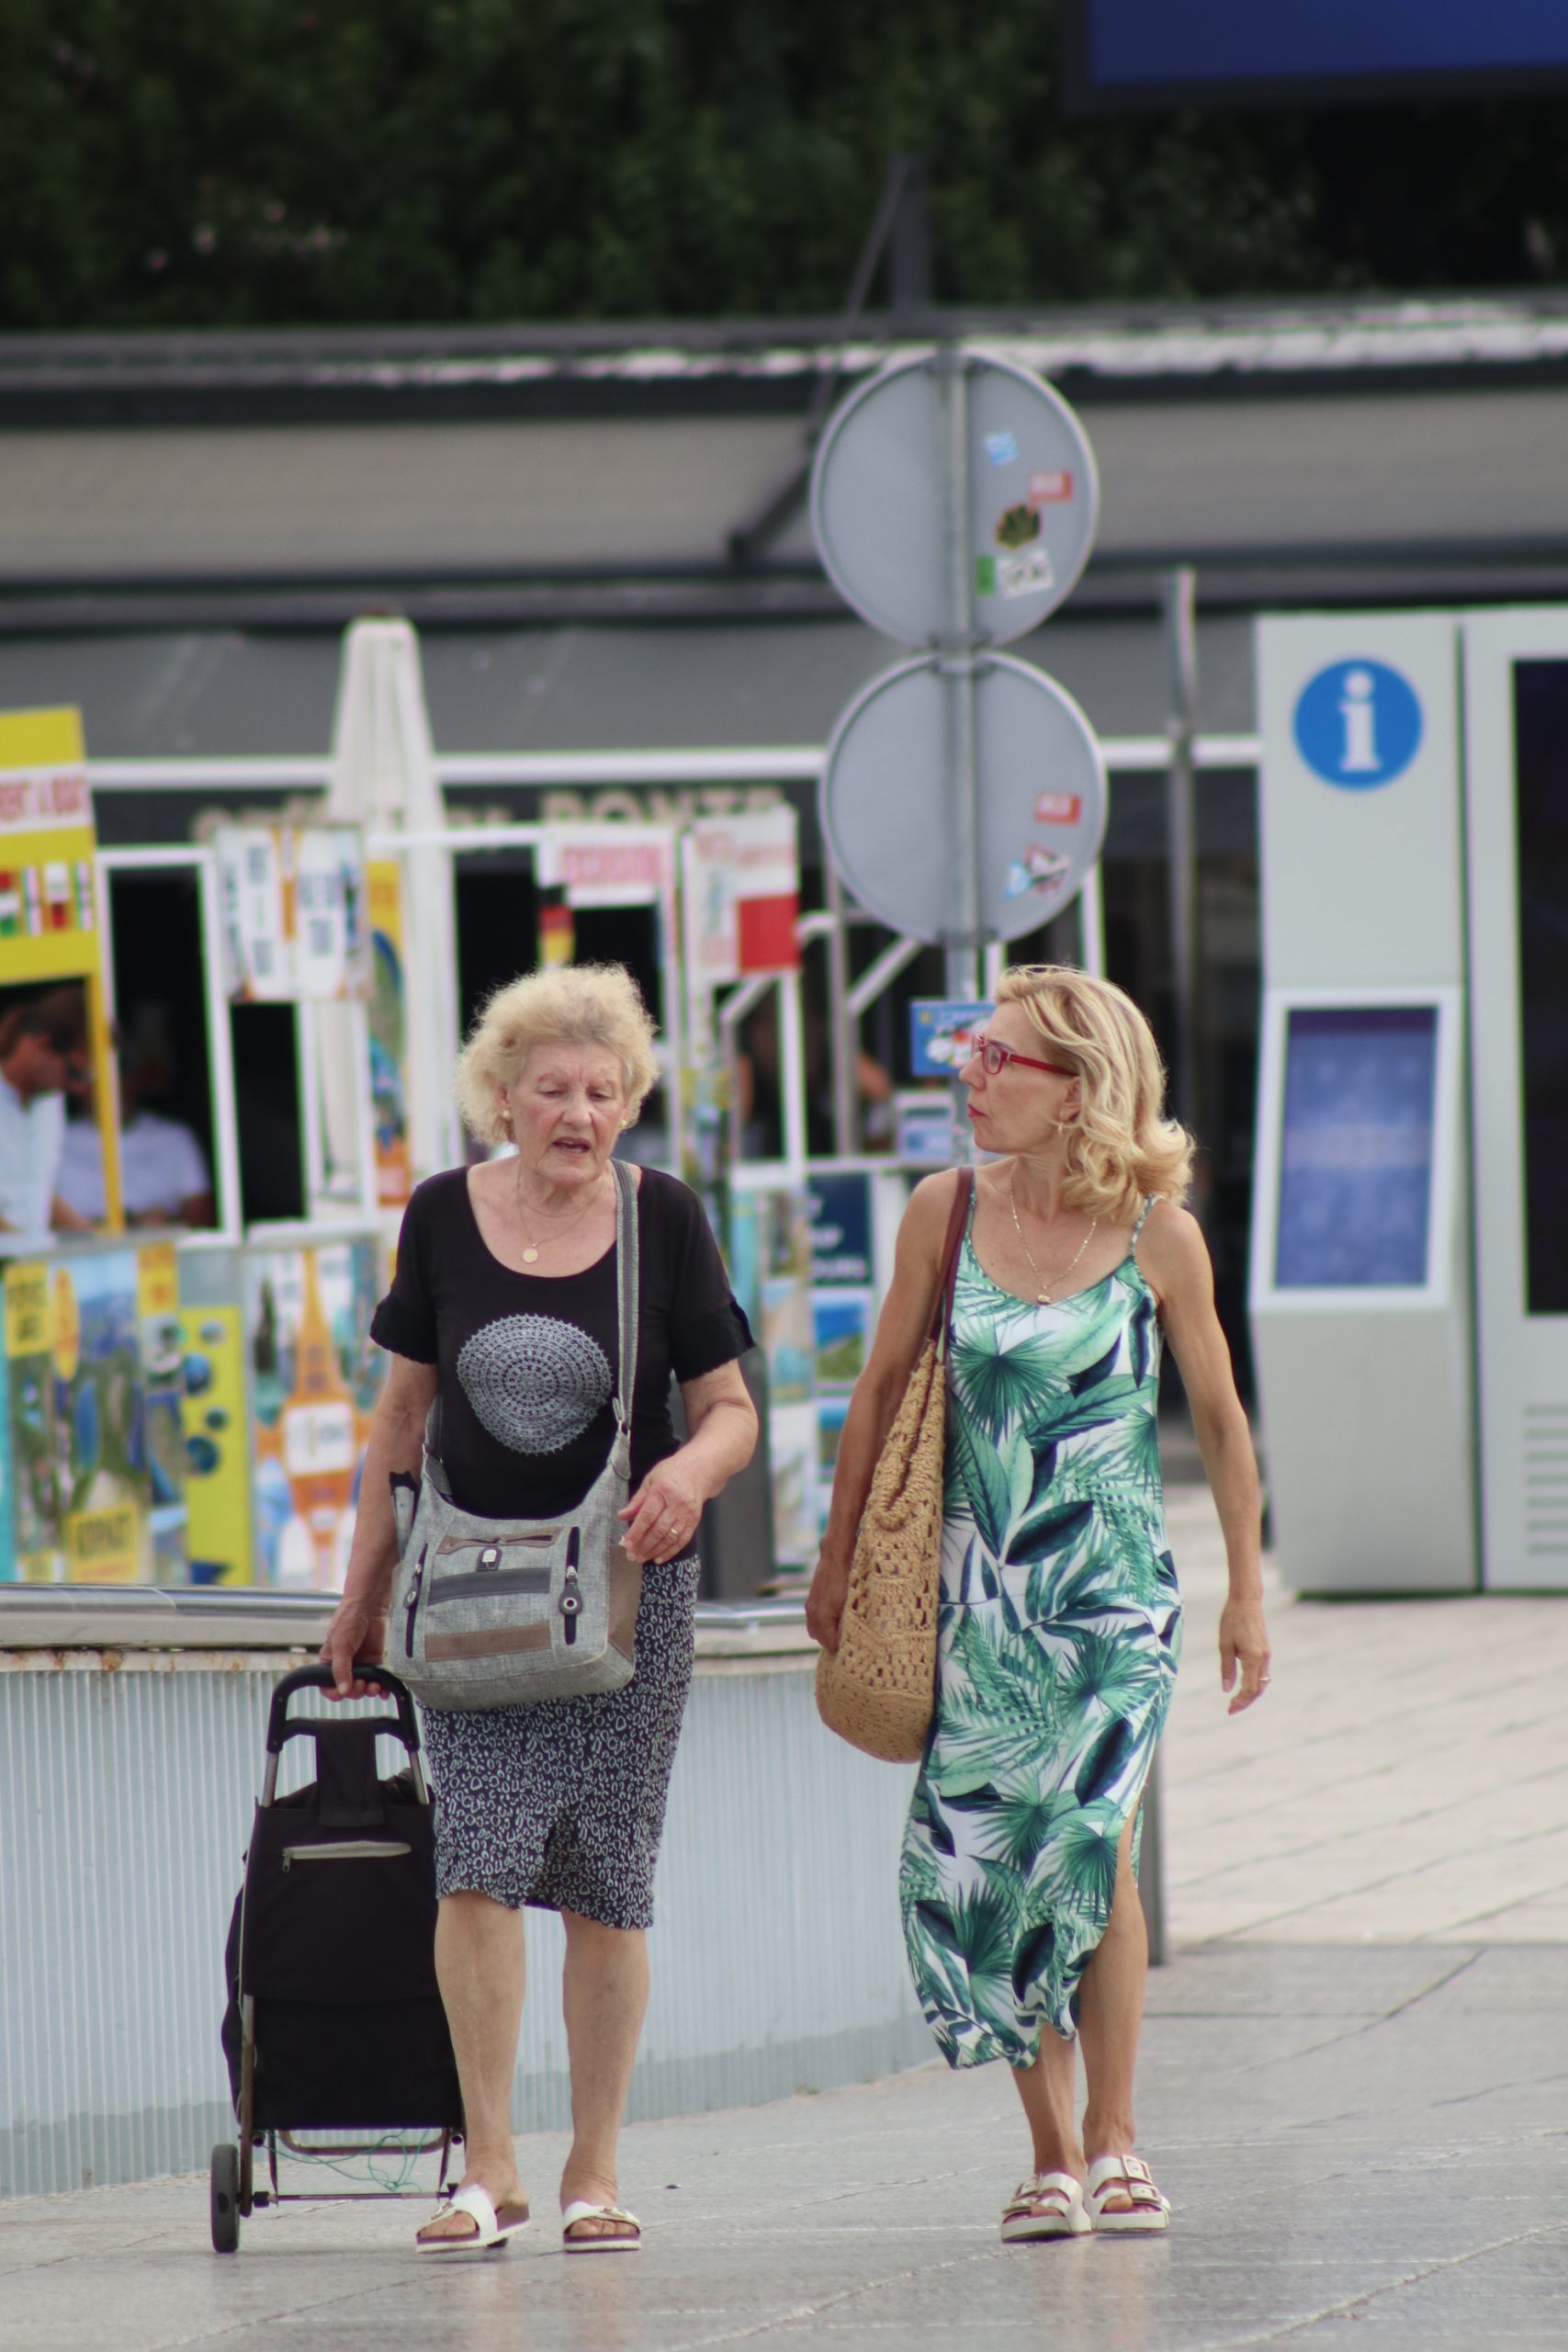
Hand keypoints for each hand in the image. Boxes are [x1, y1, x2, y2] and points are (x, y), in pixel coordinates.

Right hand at [321, 1599, 389, 1698]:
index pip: (327, 1686)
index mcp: (330, 1663)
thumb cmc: (348, 1620)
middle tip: (362, 1684)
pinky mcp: (375, 1661)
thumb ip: (341, 1669)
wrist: (369, 1605)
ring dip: (369, 1690)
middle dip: (355, 1691)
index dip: (334, 1693)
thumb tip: (343, 1691)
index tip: (342, 1693)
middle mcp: (345, 1666)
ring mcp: (361, 1665)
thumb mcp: (340, 1646)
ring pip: (364, 1687)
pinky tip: (385, 1690)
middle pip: (348, 1690)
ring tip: (375, 1686)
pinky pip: (379, 1679)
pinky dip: (383, 1687)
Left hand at [619, 1463, 703, 1562]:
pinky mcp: (694, 1521)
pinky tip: (658, 1558)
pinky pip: (682, 1541)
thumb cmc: (671, 1473)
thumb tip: (622, 1516)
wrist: (698, 1471)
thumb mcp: (650, 1480)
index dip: (636, 1532)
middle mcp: (676, 1503)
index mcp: (662, 1490)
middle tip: (631, 1556)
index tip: (626, 1544)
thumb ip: (637, 1500)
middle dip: (643, 1545)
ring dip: (654, 1551)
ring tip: (641, 1558)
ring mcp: (687, 1514)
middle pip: (659, 1530)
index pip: (647, 1516)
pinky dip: (670, 1552)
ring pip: (670, 1538)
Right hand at [806, 1550, 850, 1652]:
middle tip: (848, 1639)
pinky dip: (822, 1624)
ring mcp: (810, 1606)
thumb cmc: (847, 1577)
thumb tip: (847, 1639)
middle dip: (833, 1641)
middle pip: (821, 1639)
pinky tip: (833, 1620)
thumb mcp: (851, 1602)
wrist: (836, 1555)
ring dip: (827, 1633)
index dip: (841, 1647)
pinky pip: (813, 1620)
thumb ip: (846, 1622)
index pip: (830, 1644)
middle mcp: (813, 1613)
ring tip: (841, 1630)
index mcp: (823, 1616)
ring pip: (815, 1630)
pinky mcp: (810, 1601)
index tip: (852, 1645)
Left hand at [1219, 1592, 1271, 1713]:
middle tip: (1231, 1708)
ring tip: (1236, 1700)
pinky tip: (1243, 1684)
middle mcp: (1264, 1658)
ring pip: (1263, 1682)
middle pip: (1259, 1689)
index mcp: (1254, 1658)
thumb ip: (1226, 1668)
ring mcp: (1266, 1654)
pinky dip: (1254, 1683)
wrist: (1247, 1600)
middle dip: (1246, 1701)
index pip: (1250, 1689)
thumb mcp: (1224, 1644)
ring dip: (1251, 1693)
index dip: (1240, 1702)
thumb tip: (1226, 1689)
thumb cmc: (1232, 1620)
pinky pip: (1262, 1672)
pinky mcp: (1265, 1650)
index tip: (1229, 1709)